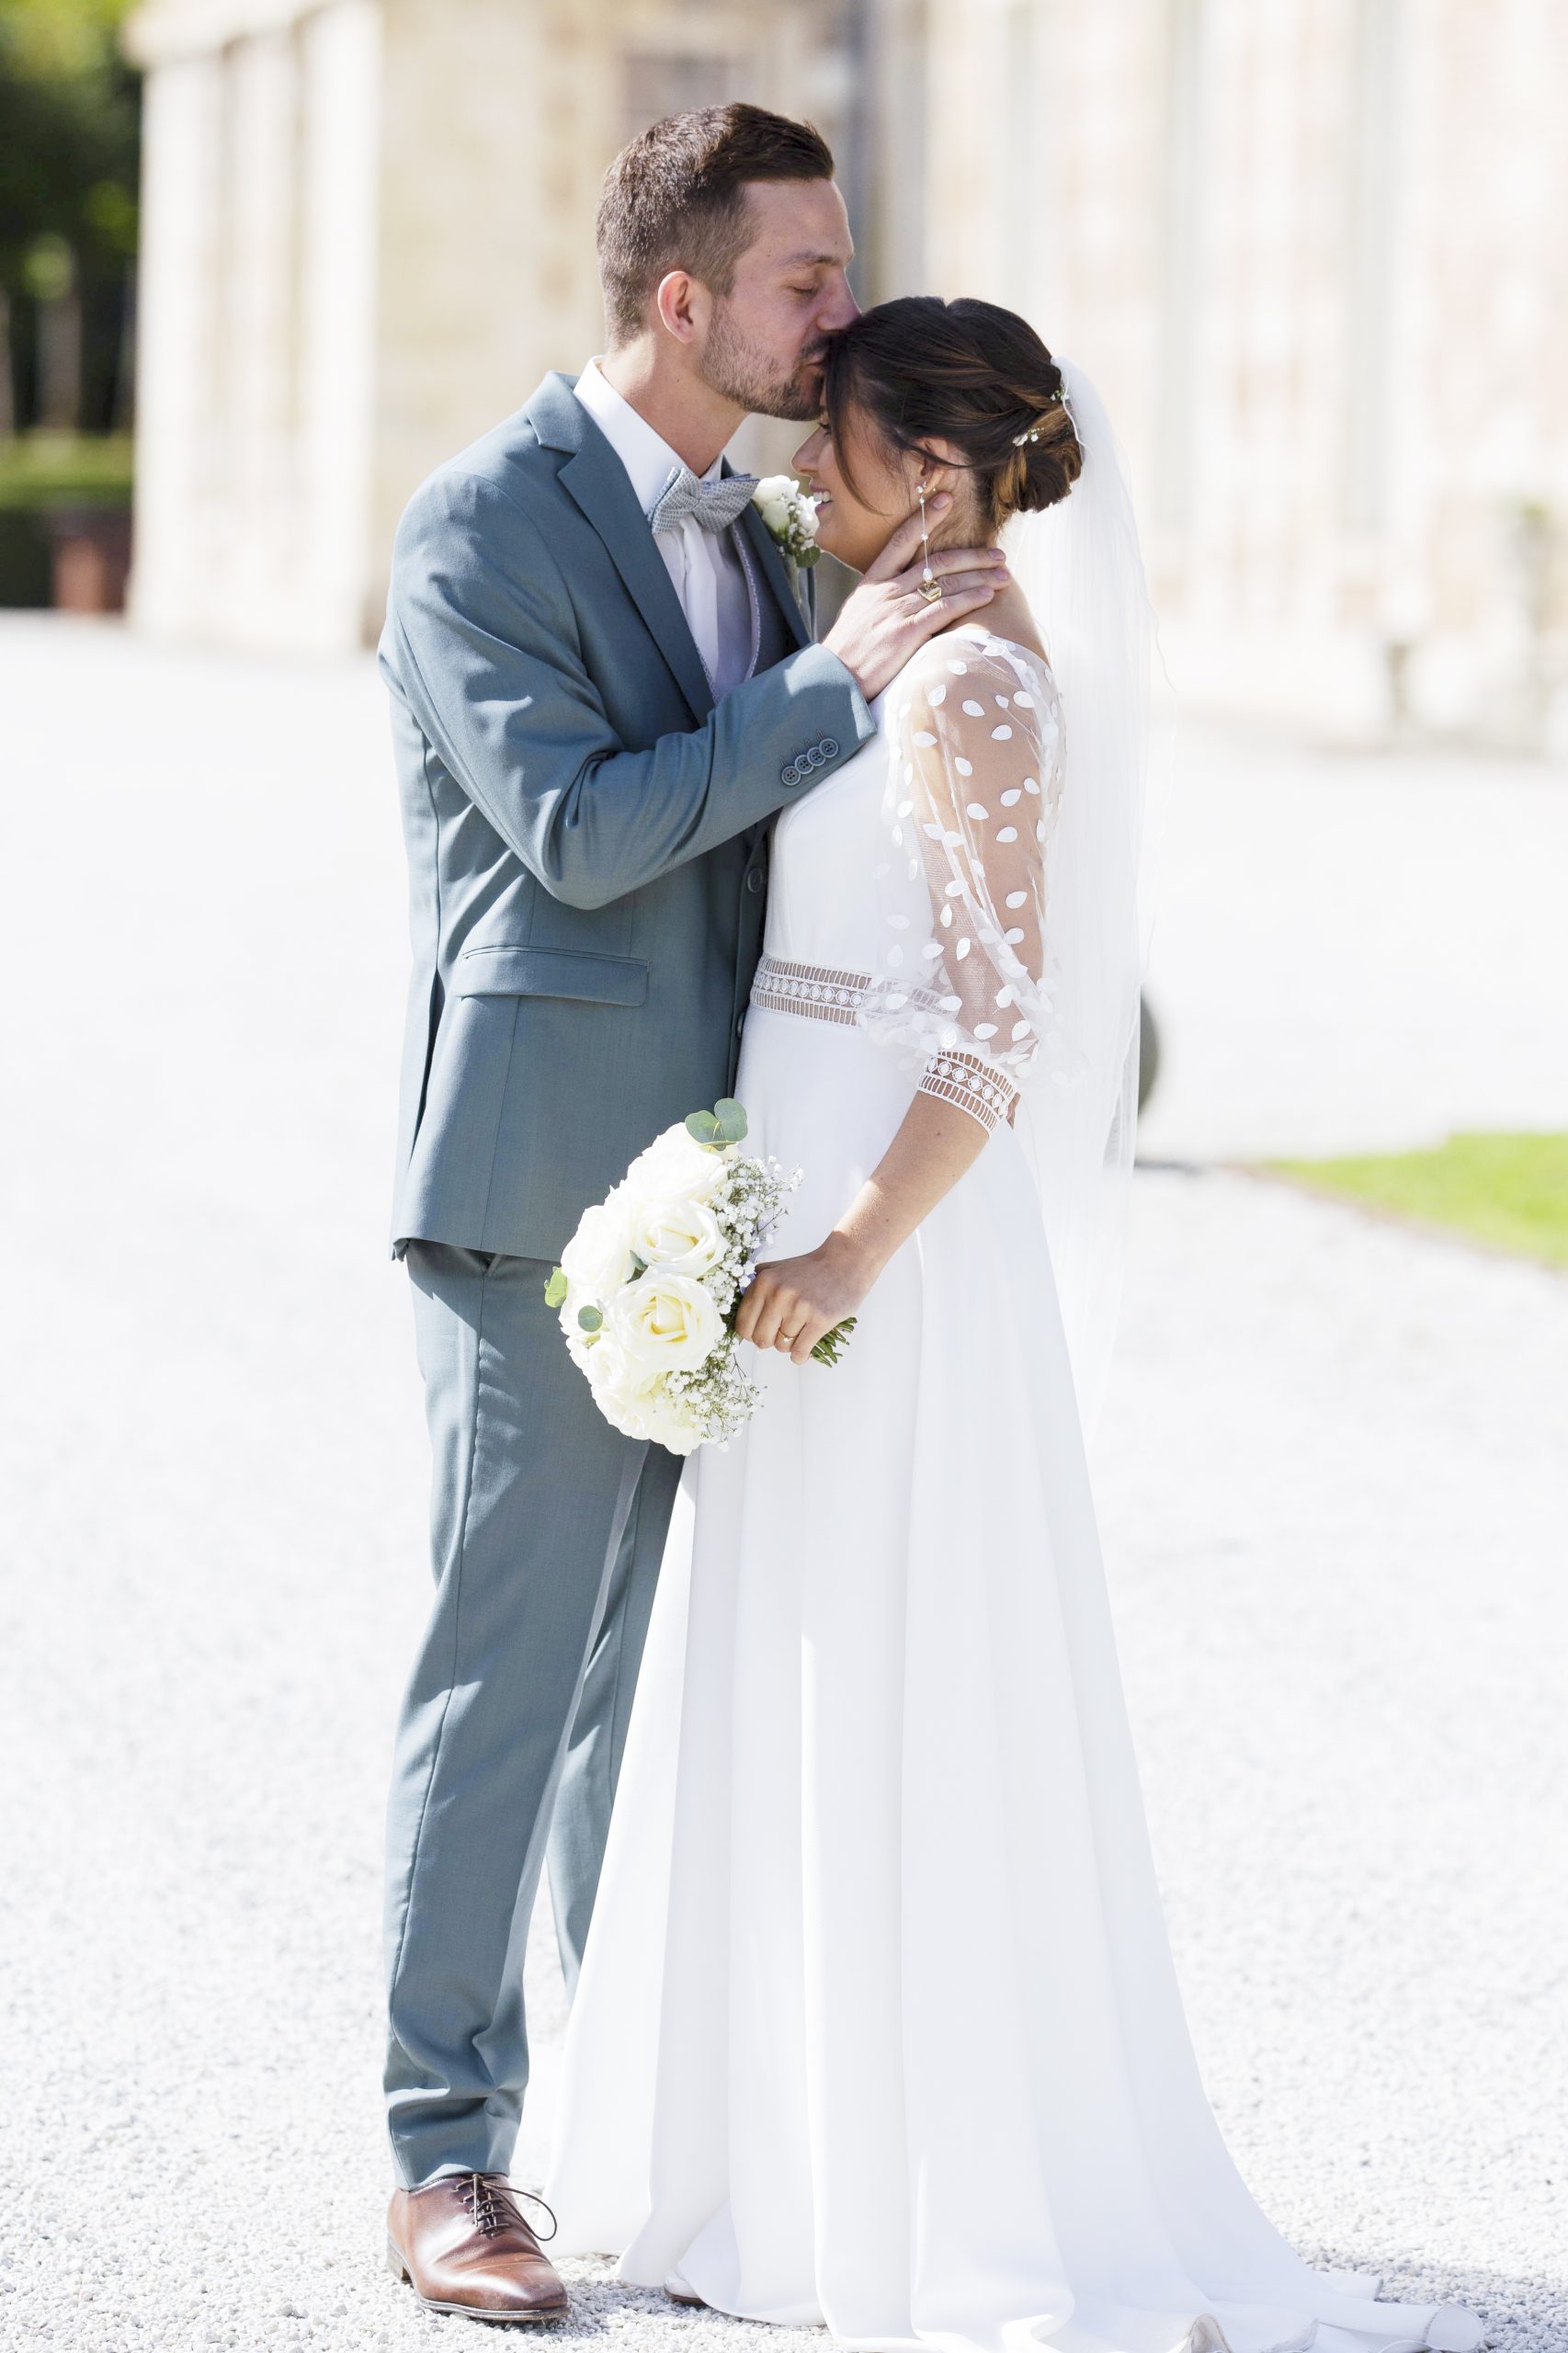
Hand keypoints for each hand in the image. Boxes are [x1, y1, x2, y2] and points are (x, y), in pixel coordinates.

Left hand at [735, 1232, 875, 1365]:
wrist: (845, 1263)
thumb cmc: (810, 1270)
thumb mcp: (777, 1269)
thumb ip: (755, 1284)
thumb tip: (732, 1306)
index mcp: (763, 1282)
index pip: (743, 1325)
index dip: (751, 1334)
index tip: (763, 1331)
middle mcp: (779, 1294)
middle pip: (761, 1340)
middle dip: (770, 1342)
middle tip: (782, 1334)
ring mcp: (800, 1308)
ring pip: (782, 1347)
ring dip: (789, 1345)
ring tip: (800, 1332)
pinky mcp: (820, 1320)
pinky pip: (800, 1352)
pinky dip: (800, 1356)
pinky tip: (805, 1348)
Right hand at [822, 496, 1009, 702]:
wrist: (832, 679)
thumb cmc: (846, 652)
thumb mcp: (858, 614)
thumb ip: (882, 599)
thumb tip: (904, 592)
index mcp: (873, 581)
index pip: (902, 539)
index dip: (926, 517)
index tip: (946, 499)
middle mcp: (887, 590)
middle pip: (936, 561)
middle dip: (972, 556)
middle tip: (998, 553)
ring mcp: (897, 610)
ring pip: (946, 583)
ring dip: (980, 577)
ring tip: (1003, 575)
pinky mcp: (906, 632)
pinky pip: (944, 609)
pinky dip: (969, 600)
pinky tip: (987, 596)